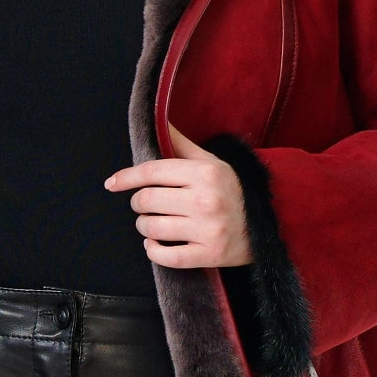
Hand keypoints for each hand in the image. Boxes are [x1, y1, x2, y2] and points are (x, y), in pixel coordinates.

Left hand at [105, 124, 251, 267]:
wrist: (264, 227)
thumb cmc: (231, 192)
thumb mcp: (212, 163)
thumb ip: (182, 145)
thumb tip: (159, 120)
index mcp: (205, 173)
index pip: (153, 172)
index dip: (127, 178)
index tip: (112, 183)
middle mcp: (206, 200)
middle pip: (147, 200)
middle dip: (138, 203)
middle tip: (144, 204)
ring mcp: (208, 229)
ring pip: (152, 228)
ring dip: (144, 226)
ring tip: (151, 223)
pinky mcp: (208, 255)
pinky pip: (165, 256)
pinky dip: (153, 250)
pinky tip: (154, 244)